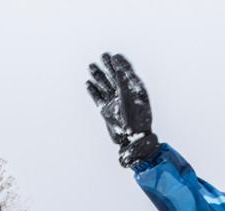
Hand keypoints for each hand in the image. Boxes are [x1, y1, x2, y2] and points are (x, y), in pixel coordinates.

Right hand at [86, 52, 159, 166]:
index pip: (127, 74)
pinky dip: (93, 91)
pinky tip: (88, 83)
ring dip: (98, 76)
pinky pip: (98, 98)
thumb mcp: (130, 98)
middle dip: (109, 66)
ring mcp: (115, 104)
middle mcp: (124, 97)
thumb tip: (118, 67)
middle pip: (115, 77)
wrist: (132, 140)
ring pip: (105, 86)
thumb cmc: (136, 120)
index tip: (114, 56)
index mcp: (135, 92)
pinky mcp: (106, 112)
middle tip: (103, 55)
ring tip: (91, 66)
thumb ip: (124, 83)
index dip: (121, 64)